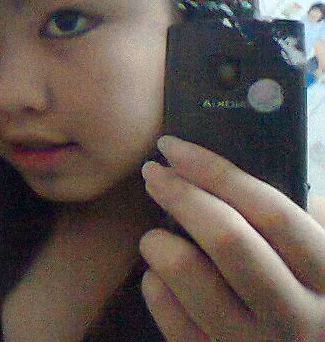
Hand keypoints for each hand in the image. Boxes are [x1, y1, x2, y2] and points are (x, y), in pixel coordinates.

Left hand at [140, 136, 324, 340]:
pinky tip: (159, 276)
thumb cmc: (303, 294)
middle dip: (181, 195)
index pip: (271, 212)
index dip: (216, 171)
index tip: (173, 147)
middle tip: (153, 173)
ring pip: (189, 275)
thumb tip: (225, 173)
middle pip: (227, 239)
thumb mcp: (316, 252)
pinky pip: (170, 316)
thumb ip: (293, 219)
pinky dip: (154, 285)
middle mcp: (297, 316)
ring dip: (159, 242)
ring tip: (155, 236)